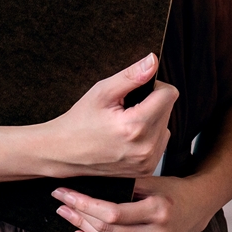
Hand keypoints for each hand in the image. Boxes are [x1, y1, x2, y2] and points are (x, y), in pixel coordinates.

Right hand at [40, 54, 177, 177]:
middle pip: (168, 110)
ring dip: (151, 121)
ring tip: (125, 124)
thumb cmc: (79, 123)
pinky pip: (160, 143)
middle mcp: (145, 147)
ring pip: (165, 126)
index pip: (169, 95)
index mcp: (136, 126)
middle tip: (125, 109)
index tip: (136, 91)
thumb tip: (153, 62)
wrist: (62, 153)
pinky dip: (149, 136)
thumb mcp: (102, 92)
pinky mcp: (146, 169)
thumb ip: (131, 76)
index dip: (154, 87)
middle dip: (151, 104)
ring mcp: (146, 162)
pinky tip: (128, 137)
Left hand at [53, 175, 212, 231]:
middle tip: (60, 203)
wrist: (197, 208)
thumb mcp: (152, 181)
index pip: (112, 213)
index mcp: (160, 211)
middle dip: (79, 215)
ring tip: (67, 217)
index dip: (84, 204)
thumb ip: (123, 185)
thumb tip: (85, 184)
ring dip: (83, 231)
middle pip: (108, 230)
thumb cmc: (171, 190)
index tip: (64, 194)